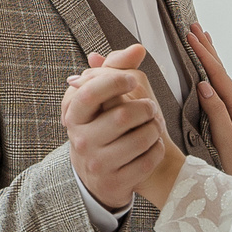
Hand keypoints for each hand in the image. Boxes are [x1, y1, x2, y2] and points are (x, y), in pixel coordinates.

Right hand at [62, 45, 172, 209]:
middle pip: (123, 115)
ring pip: (140, 139)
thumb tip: (138, 49)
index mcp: (75, 115)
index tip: (133, 78)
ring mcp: (97, 164)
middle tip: (150, 107)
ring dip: (154, 129)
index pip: (91, 92)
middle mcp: (81, 141)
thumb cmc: (104, 125)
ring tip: (153, 126)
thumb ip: (117, 68)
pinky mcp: (115, 183)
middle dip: (146, 107)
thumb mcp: (104, 97)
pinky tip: (152, 145)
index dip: (115, 81)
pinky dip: (157, 149)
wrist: (100, 173)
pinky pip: (148, 161)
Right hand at [185, 23, 231, 183]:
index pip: (217, 75)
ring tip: (200, 36)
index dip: (203, 55)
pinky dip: (209, 69)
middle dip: (206, 47)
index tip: (190, 38)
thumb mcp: (225, 140)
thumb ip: (216, 113)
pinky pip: (216, 84)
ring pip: (218, 74)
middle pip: (219, 69)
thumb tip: (204, 85)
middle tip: (193, 27)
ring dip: (208, 54)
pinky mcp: (226, 112)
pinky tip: (204, 65)